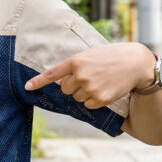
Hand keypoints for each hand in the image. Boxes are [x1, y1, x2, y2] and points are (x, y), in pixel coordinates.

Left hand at [23, 42, 154, 108]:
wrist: (134, 63)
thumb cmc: (111, 57)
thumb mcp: (90, 56)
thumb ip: (74, 67)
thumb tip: (61, 82)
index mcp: (75, 61)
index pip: (52, 73)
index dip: (38, 81)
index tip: (27, 87)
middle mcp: (80, 75)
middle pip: (65, 89)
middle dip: (73, 86)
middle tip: (89, 77)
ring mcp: (90, 88)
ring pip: (77, 98)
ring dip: (85, 92)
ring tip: (100, 81)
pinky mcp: (99, 99)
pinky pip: (87, 105)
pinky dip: (94, 100)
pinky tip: (105, 89)